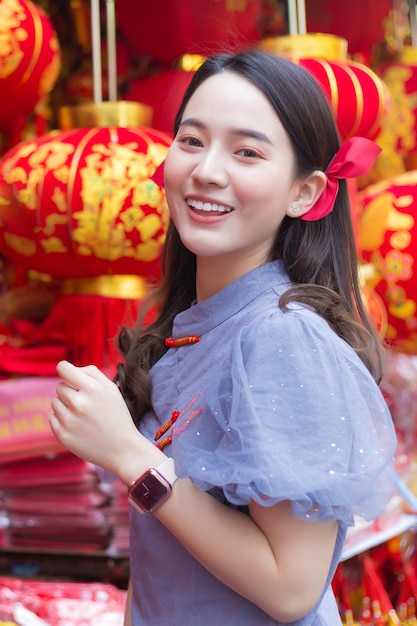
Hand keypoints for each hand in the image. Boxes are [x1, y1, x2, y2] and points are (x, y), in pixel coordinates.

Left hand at [50, 360, 148, 478]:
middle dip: (70, 392)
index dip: (65, 369)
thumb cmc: (117, 416)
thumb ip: (91, 372)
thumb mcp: (111, 389)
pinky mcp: (62, 435)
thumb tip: (68, 369)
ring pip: (55, 402)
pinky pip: (52, 418)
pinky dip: (62, 420)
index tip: (67, 373)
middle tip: (86, 403)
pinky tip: (78, 426)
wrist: (123, 449)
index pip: (63, 368)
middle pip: (59, 387)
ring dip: (65, 406)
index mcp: (92, 389)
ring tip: (83, 416)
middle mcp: (78, 403)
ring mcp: (69, 420)